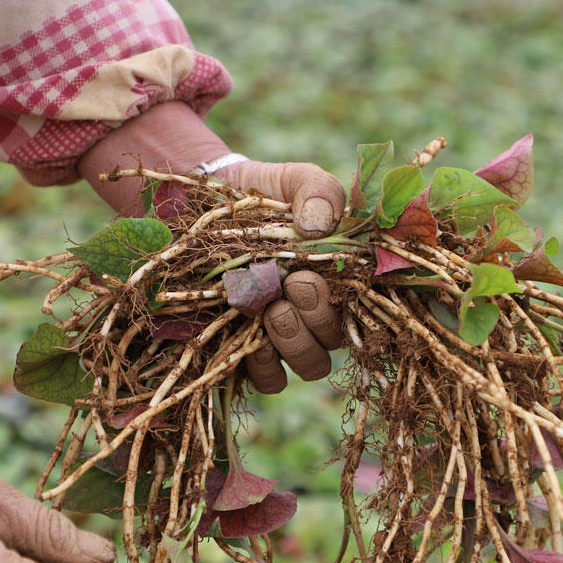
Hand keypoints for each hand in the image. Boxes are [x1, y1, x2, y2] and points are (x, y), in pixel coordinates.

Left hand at [78, 101, 346, 392]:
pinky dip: (264, 366)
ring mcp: (280, 338)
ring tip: (271, 311)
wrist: (204, 204)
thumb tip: (319, 226)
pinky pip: (270, 380)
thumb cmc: (260, 196)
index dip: (341, 305)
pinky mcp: (246, 354)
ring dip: (294, 345)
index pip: (357, 312)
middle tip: (290, 288)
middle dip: (315, 321)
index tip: (308, 276)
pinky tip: (250, 338)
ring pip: (308, 365)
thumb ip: (320, 192)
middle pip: (333, 345)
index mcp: (336, 283)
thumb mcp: (294, 181)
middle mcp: (312, 317)